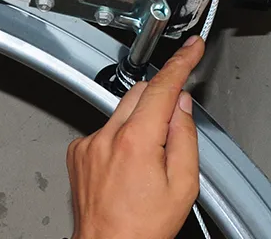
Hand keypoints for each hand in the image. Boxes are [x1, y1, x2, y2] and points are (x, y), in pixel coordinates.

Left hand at [67, 36, 205, 238]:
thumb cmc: (142, 228)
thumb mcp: (183, 185)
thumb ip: (185, 138)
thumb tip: (182, 109)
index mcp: (136, 142)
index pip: (163, 87)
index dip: (182, 63)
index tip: (192, 49)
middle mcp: (107, 138)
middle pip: (140, 93)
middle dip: (161, 101)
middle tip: (174, 130)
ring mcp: (89, 144)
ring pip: (122, 111)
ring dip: (140, 123)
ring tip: (148, 162)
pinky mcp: (79, 153)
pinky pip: (106, 130)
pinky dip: (120, 138)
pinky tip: (127, 167)